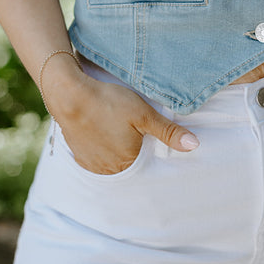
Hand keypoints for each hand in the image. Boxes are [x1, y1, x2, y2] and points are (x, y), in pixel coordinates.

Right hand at [44, 63, 198, 173]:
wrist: (69, 94)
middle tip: (124, 127)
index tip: (140, 131)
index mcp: (128, 162)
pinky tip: (99, 131)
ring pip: (110, 160)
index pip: (145, 160)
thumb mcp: (144, 114)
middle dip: (129, 148)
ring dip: (113, 149)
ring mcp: (91, 164)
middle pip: (127, 162)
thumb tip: (195, 146)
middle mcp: (109, 169)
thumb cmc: (109, 103)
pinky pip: (94, 157)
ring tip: (112, 128)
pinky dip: (99, 147)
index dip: (145, 145)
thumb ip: (169, 132)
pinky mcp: (78, 155)